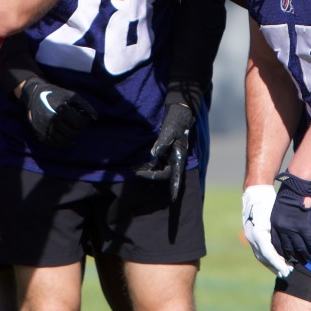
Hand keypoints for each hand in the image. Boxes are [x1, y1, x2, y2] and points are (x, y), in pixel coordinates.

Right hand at [20, 75, 97, 147]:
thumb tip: (96, 118)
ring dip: (71, 138)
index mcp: (60, 109)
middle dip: (78, 129)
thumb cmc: (57, 95)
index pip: (79, 124)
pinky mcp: (41, 134)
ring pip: (64, 140)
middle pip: (72, 133)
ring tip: (73, 130)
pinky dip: (63, 144)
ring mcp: (45, 128)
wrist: (35, 96)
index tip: (83, 116)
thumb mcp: (72, 96)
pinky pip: (54, 144)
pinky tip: (69, 140)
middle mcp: (52, 120)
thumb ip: (86, 106)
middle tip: (78, 123)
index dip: (84, 121)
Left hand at [135, 86, 197, 200]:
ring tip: (132, 168)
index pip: (176, 175)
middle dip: (149, 175)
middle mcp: (175, 158)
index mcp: (179, 156)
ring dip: (146, 170)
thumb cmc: (176, 120)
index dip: (173, 187)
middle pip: (163, 173)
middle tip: (134, 171)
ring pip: (158, 168)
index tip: (172, 199)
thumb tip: (155, 154)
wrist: (178, 111)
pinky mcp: (165, 151)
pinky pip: (156, 162)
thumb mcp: (169, 129)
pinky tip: (137, 164)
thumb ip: (163, 142)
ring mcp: (170, 155)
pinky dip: (147, 164)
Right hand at [241, 185, 292, 277]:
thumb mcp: (275, 214)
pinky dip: (268, 258)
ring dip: (272, 264)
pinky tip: (276, 261)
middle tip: (287, 273)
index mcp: (257, 232)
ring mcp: (250, 237)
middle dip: (276, 266)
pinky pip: (260, 250)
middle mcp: (252, 237)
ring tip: (283, 270)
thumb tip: (297, 239)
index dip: (278, 263)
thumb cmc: (268, 201)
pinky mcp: (252, 236)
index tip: (287, 270)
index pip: (268, 253)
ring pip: (261, 255)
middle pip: (263, 257)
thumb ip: (284, 228)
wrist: (255, 193)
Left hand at [270, 170, 310, 265]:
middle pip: (289, 248)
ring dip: (309, 256)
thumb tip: (294, 228)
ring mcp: (292, 229)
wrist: (295, 186)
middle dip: (296, 257)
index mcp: (275, 224)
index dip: (282, 252)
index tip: (287, 258)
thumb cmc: (289, 192)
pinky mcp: (303, 228)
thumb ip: (285, 219)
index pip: (276, 243)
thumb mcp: (281, 207)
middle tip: (301, 263)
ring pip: (301, 248)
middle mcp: (282, 229)